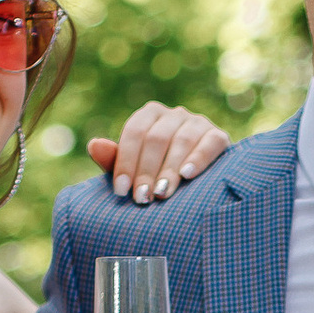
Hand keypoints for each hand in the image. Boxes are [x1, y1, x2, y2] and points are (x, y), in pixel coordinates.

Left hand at [88, 103, 228, 200]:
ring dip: (169, 169)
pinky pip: (210, 143)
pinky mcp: (219, 136)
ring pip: (182, 140)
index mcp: (149, 115)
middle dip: (147, 170)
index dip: (126, 161)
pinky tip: (187, 175)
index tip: (121, 191)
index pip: (134, 132)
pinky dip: (199, 158)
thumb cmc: (157, 172)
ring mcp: (198, 122)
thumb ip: (114, 159)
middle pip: (157, 138)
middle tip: (142, 199)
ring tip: (162, 194)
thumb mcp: (133, 167)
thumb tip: (94, 145)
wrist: (199, 180)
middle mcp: (174, 114)